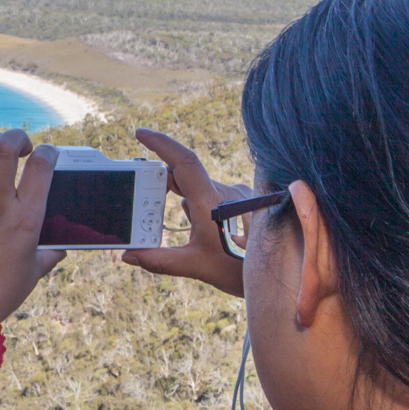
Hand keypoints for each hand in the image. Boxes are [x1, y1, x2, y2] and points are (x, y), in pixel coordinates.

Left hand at [0, 127, 65, 320]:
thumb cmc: (0, 294)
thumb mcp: (34, 273)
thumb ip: (50, 254)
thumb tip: (62, 246)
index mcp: (26, 220)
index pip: (42, 167)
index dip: (47, 151)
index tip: (45, 154)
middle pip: (6, 151)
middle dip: (15, 137)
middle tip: (18, 145)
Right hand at [120, 129, 250, 297]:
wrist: (280, 275)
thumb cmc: (239, 271)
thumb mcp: (195, 266)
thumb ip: (159, 260)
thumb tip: (129, 256)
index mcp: (211, 202)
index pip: (183, 162)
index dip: (160, 143)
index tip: (140, 134)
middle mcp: (226, 191)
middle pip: (186, 176)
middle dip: (165, 186)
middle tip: (151, 205)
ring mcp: (238, 194)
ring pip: (201, 188)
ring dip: (187, 200)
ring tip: (195, 233)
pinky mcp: (246, 200)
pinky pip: (216, 194)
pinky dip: (203, 205)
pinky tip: (209, 231)